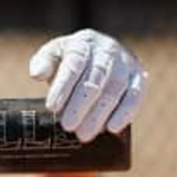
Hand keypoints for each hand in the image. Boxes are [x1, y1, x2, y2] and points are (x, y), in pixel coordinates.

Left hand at [28, 29, 148, 141]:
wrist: (97, 56)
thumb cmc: (68, 60)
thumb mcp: (52, 56)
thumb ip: (43, 63)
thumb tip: (37, 74)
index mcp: (84, 42)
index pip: (74, 64)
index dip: (63, 86)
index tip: (52, 107)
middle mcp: (108, 49)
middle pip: (95, 79)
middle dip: (80, 105)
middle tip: (68, 126)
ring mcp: (126, 62)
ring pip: (115, 89)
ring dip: (99, 114)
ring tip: (84, 134)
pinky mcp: (140, 77)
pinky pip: (136, 95)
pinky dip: (125, 112)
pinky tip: (112, 128)